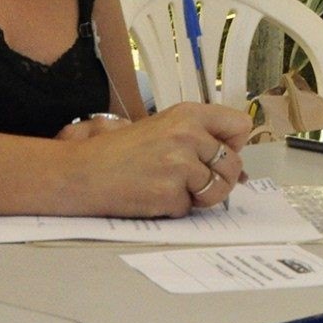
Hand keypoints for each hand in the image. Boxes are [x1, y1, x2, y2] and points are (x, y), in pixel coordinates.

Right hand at [59, 102, 252, 215]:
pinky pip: (190, 208)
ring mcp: (179, 165)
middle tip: (191, 179)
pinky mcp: (169, 193)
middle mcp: (188, 135)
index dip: (234, 144)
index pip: (240, 125)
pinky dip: (174, 208)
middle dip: (219, 178)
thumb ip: (199, 138)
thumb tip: (238, 165)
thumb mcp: (163, 128)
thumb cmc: (120, 152)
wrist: (81, 173)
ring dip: (199, 196)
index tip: (219, 153)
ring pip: (218, 190)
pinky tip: (152, 195)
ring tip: (171, 187)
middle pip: (234, 164)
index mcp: (188, 114)